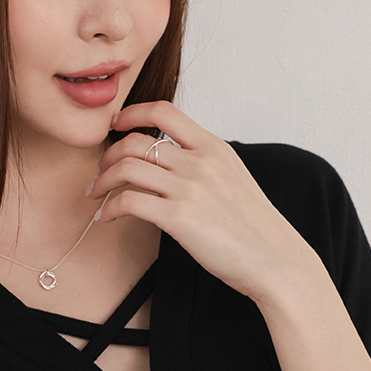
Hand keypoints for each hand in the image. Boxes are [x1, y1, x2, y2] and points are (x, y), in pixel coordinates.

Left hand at [88, 101, 324, 304]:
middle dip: (109, 156)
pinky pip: (129, 201)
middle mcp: (199, 162)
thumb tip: (173, 168)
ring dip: (103, 181)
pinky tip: (106, 218)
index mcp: (214, 147)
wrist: (273, 259)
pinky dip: (110, 208)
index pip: (165, 112)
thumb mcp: (233, 181)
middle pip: (137, 142)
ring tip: (97, 196)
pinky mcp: (178, 218)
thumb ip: (204, 167)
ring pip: (127, 168)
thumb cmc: (254, 229)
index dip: (132, 113)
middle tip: (100, 174)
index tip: (116, 125)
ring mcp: (189, 188)